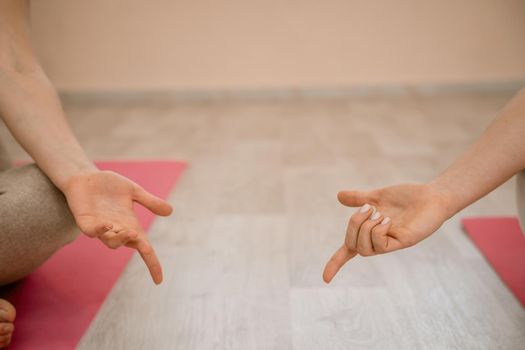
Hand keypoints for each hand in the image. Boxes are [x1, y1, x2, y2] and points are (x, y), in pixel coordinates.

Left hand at [62, 170, 172, 283]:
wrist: (85, 176)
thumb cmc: (109, 186)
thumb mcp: (134, 191)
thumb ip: (150, 202)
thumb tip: (170, 211)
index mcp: (130, 225)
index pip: (145, 248)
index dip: (152, 264)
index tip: (159, 280)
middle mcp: (116, 229)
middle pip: (127, 244)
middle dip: (132, 241)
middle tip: (135, 234)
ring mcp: (100, 227)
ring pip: (111, 242)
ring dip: (119, 238)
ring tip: (127, 230)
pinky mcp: (85, 221)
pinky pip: (91, 232)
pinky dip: (99, 230)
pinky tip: (106, 225)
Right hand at [323, 183, 450, 282]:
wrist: (431, 196)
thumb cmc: (406, 198)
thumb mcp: (377, 196)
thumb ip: (358, 198)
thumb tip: (339, 196)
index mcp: (369, 233)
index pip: (348, 252)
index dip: (335, 264)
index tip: (325, 279)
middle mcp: (378, 242)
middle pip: (352, 245)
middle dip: (353, 225)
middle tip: (368, 208)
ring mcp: (390, 244)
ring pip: (364, 248)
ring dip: (365, 227)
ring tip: (379, 213)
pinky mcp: (402, 243)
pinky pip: (381, 245)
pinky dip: (378, 231)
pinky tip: (388, 220)